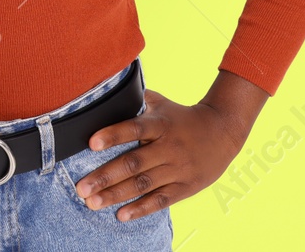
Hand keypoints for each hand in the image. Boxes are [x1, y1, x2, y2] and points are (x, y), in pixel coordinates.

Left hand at [72, 86, 255, 220]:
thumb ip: (137, 99)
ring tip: (92, 203)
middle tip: (81, 188)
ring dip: (116, 195)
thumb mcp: (163, 103)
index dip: (113, 135)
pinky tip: (121, 215)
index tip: (91, 143)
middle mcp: (168, 147)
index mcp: (160, 124)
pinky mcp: (185, 187)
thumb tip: (109, 89)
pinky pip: (161, 200)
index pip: (134, 128)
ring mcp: (177, 169)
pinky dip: (141, 208)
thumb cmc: (183, 117)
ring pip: (143, 184)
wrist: (223, 131)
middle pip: (133, 163)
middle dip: (105, 177)